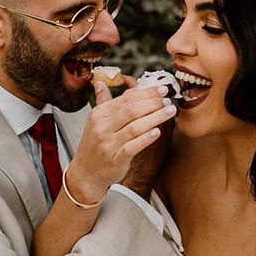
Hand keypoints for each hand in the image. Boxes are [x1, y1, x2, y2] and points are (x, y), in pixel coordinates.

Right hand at [65, 80, 175, 202]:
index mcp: (99, 114)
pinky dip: (146, 138)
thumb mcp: (94, 121)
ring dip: (155, 117)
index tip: (161, 89)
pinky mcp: (115, 159)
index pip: (125, 98)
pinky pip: (133, 147)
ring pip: (135, 127)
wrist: (85, 173)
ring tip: (169, 111)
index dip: (145, 92)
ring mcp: (108, 144)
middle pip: (131, 110)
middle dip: (153, 103)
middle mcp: (102, 127)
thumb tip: (100, 82)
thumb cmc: (94, 146)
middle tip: (167, 99)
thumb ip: (102, 101)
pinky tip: (157, 132)